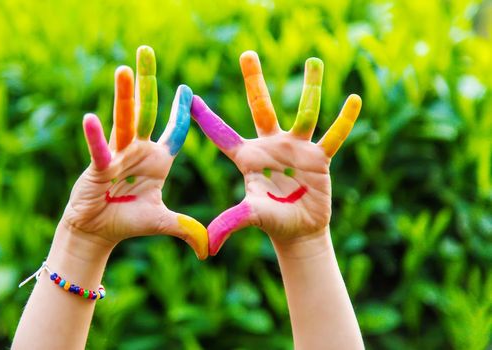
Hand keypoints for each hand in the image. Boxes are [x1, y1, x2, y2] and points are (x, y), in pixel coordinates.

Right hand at [59, 46, 207, 259]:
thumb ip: (186, 229)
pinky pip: (100, 150)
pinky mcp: (99, 168)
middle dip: (147, 82)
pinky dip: (96, 137)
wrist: (97, 233)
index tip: (188, 89)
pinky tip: (91, 118)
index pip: (173, 130)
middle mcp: (138, 151)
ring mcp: (118, 156)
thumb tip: (207, 250)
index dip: (181, 111)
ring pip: (124, 121)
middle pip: (146, 111)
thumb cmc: (127, 222)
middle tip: (147, 51)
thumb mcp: (163, 222)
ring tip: (125, 69)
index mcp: (157, 160)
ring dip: (125, 96)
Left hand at [190, 51, 360, 254]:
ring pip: (303, 113)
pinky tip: (352, 100)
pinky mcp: (319, 158)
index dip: (207, 118)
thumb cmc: (270, 222)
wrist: (298, 230)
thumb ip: (230, 224)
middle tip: (246, 55)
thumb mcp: (249, 217)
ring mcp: (296, 149)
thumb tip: (207, 245)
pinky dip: (343, 121)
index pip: (223, 135)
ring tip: (313, 61)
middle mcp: (270, 146)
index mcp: (248, 158)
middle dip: (253, 82)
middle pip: (261, 108)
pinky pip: (333, 136)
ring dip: (309, 88)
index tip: (190, 97)